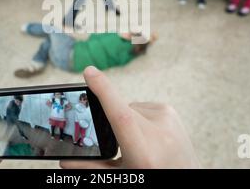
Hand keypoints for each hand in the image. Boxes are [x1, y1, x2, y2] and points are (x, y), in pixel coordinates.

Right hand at [61, 66, 199, 168]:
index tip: (89, 72)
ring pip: (130, 108)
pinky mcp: (172, 112)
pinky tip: (151, 137)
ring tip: (142, 143)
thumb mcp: (122, 177)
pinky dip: (141, 119)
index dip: (103, 91)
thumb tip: (64, 160)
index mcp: (144, 153)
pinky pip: (143, 108)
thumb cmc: (152, 179)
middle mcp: (159, 134)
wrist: (186, 180)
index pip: (121, 114)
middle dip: (114, 124)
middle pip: (121, 112)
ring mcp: (168, 121)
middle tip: (125, 146)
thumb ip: (92, 168)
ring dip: (129, 121)